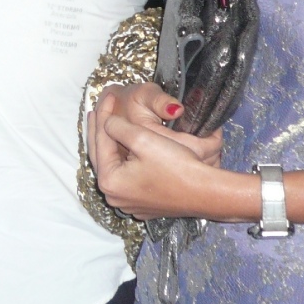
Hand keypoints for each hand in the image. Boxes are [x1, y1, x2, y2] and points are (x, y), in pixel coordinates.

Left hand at [86, 87, 218, 221]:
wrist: (206, 192)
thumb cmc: (175, 165)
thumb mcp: (143, 138)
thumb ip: (118, 127)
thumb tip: (108, 122)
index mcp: (110, 181)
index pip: (100, 142)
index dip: (103, 116)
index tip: (105, 97)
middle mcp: (115, 197)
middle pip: (103, 156)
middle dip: (102, 132)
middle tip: (98, 110)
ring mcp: (129, 204)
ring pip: (115, 168)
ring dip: (113, 147)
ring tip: (109, 126)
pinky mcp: (144, 205)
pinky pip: (128, 178)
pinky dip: (126, 162)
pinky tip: (128, 150)